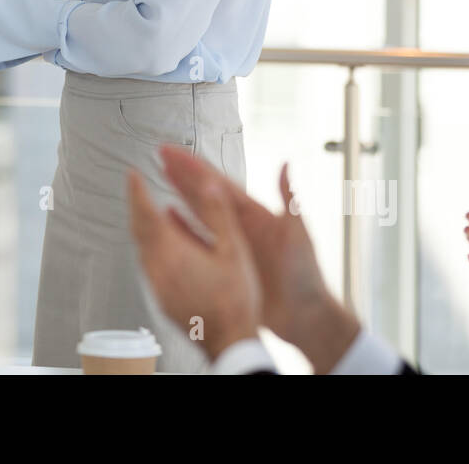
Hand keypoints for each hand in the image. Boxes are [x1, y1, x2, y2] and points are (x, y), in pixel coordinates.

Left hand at [128, 165, 261, 361]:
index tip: (132, 175)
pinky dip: (154, 246)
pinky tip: (169, 244)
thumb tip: (210, 186)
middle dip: (138, 206)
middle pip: (139, 230)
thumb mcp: (233, 250)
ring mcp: (157, 284)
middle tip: (138, 188)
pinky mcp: (161, 297)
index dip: (137, 191)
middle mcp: (158, 268)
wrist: (230, 340)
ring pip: (143, 247)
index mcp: (172, 252)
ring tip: (154, 212)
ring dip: (145, 227)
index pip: (146, 213)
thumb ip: (219, 215)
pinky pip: (150, 263)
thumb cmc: (234, 299)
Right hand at [157, 148, 359, 372]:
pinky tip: (170, 217)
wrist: (304, 315)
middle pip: (205, 193)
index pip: (218, 184)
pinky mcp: (225, 262)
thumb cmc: (305, 274)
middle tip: (162, 156)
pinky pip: (198, 240)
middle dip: (183, 173)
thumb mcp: (298, 234)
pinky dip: (183, 227)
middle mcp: (240, 224)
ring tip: (163, 178)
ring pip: (200, 212)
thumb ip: (289, 200)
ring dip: (181, 194)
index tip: (176, 152)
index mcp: (254, 213)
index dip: (195, 167)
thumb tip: (286, 164)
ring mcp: (231, 242)